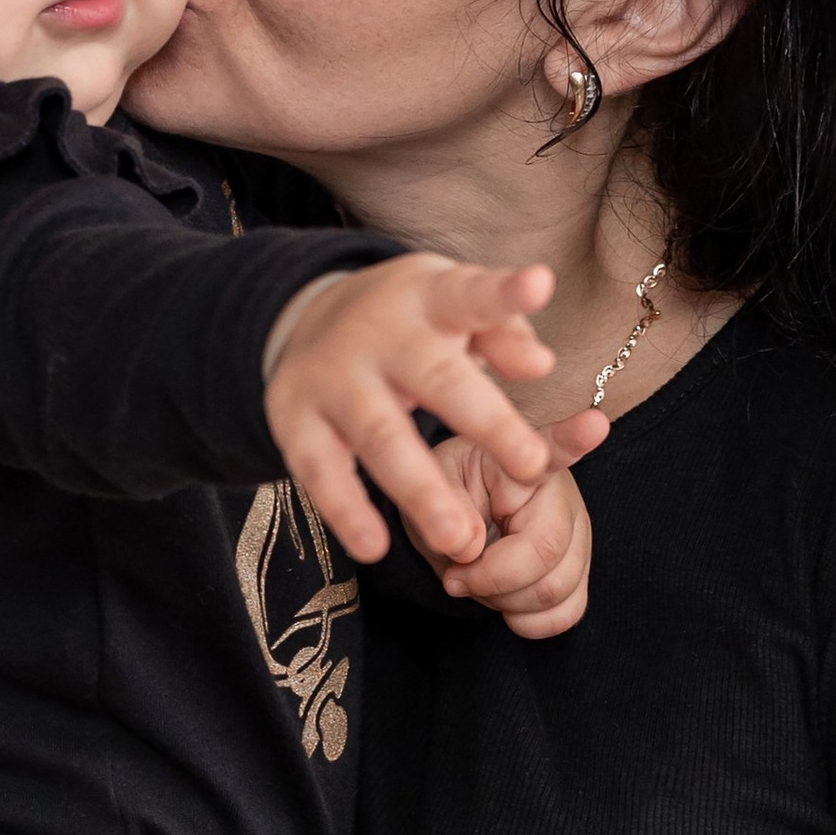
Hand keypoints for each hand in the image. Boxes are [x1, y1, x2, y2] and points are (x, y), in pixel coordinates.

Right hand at [262, 252, 558, 569]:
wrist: (300, 319)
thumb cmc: (409, 324)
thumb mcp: (453, 309)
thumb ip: (503, 334)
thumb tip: (541, 365)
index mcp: (427, 298)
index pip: (469, 293)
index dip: (503, 294)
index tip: (540, 286)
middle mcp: (378, 336)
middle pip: (434, 377)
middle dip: (485, 421)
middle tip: (532, 466)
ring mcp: (332, 379)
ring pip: (380, 437)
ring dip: (422, 490)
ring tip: (464, 539)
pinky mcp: (294, 422)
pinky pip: (321, 472)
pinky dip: (346, 511)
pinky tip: (374, 548)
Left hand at [427, 409, 605, 636]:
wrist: (451, 524)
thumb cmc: (443, 496)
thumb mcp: (426, 490)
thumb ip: (444, 510)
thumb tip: (473, 551)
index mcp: (518, 460)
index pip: (552, 447)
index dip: (575, 439)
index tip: (594, 424)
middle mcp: (561, 493)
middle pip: (547, 550)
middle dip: (493, 579)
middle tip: (455, 577)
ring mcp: (579, 532)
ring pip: (557, 589)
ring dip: (505, 601)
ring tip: (478, 582)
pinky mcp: (580, 569)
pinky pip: (568, 611)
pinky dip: (530, 622)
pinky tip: (506, 607)